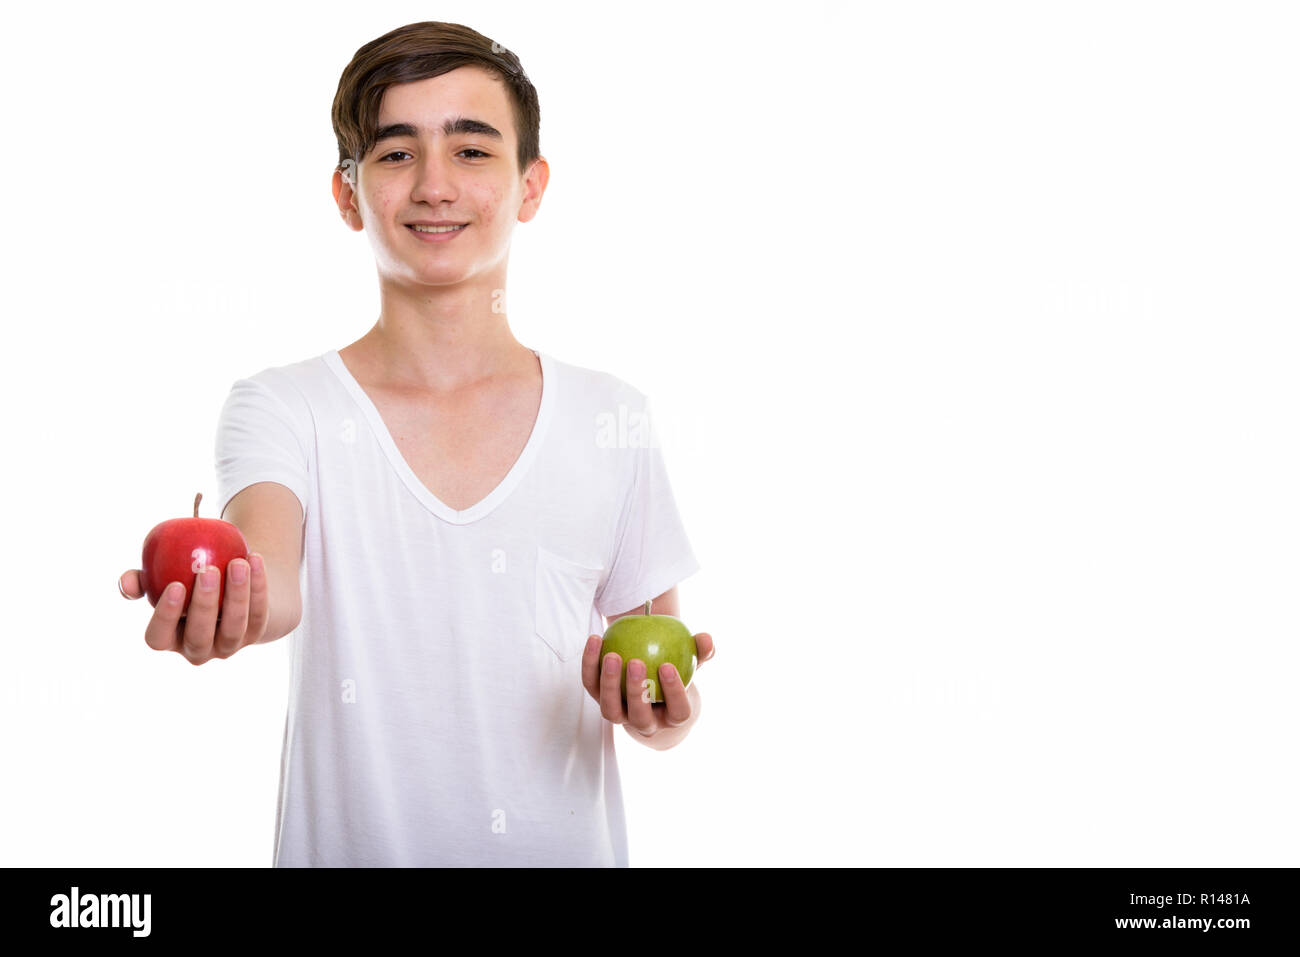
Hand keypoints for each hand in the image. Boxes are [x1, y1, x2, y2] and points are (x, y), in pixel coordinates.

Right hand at [118, 554, 267, 664]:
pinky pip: (259, 612)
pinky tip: (255, 559)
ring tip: (237, 562)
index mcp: (169, 639)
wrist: (230, 590)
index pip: (158, 638)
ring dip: (237, 594)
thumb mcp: (163, 581)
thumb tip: (128, 581)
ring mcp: (228, 645)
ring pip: (234, 626)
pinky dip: (259, 586)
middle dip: (204, 603)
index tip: (175, 585)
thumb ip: (142, 580)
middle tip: (208, 570)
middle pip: (199, 635)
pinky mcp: (255, 633)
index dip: (165, 616)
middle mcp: (198, 649)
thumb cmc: (186, 584)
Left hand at [581, 631, 714, 739]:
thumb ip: (700, 652)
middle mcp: (644, 723)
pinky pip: (592, 686)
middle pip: (640, 716)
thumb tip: (707, 638)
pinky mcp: (600, 701)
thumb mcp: (690, 664)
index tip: (668, 666)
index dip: (674, 692)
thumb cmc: (674, 676)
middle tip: (636, 662)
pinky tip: (595, 639)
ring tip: (612, 655)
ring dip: (609, 683)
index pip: (677, 711)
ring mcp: (620, 716)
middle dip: (637, 692)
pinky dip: (590, 664)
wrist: (650, 692)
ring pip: (610, 710)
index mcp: (671, 717)